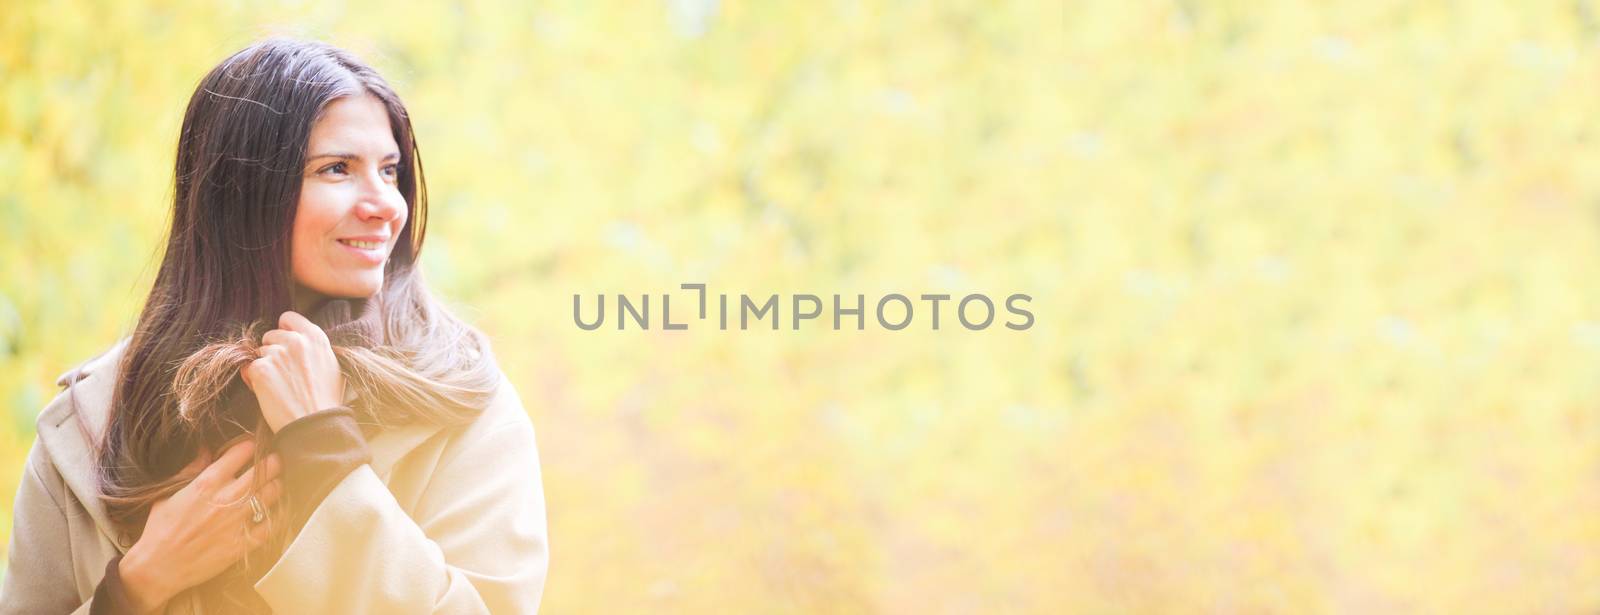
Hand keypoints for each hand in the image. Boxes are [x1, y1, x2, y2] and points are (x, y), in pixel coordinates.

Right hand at [119, 440, 281, 611]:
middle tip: (274, 461)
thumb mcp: (168, 494)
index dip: (249, 446)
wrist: (158, 567)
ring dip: (277, 485)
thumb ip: (190, 470)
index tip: (252, 445)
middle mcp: (225, 499)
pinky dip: (279, 516)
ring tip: (276, 483)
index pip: (239, 454)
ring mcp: (236, 521)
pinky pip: (271, 525)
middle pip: (264, 470)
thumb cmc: (159, 530)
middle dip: (273, 461)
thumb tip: (205, 449)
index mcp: (206, 484)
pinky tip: (278, 511)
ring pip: (272, 494)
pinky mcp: (242, 543)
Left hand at [241, 311, 344, 432]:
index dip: (284, 331)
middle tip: (283, 373)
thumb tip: (301, 341)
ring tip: (278, 386)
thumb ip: (315, 349)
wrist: (315, 424)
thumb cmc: (326, 400)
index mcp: (316, 338)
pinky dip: (253, 379)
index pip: (288, 318)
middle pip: (270, 336)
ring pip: (259, 353)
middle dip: (273, 351)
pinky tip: (266, 392)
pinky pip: (247, 368)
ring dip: (264, 367)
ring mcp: (277, 354)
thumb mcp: (331, 366)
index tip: (285, 344)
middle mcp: (296, 341)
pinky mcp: (261, 370)